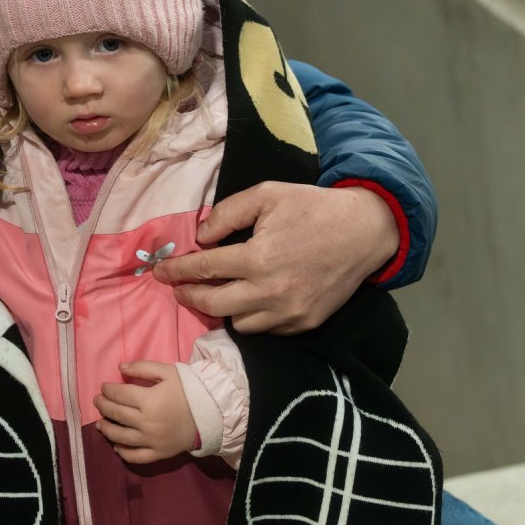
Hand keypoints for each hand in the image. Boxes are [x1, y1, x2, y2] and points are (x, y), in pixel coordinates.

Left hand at [92, 361, 194, 463]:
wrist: (210, 413)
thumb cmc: (188, 390)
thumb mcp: (167, 372)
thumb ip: (142, 368)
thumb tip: (119, 367)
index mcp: (149, 400)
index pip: (119, 394)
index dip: (108, 390)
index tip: (103, 387)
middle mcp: (146, 422)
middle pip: (117, 414)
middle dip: (103, 406)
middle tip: (97, 401)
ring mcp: (151, 441)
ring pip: (121, 437)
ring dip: (107, 429)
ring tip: (99, 424)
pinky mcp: (158, 454)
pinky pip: (136, 457)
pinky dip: (124, 453)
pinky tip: (116, 447)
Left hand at [153, 182, 397, 334]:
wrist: (364, 231)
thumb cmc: (313, 207)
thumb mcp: (267, 194)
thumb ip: (228, 213)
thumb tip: (201, 238)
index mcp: (258, 257)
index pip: (204, 269)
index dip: (177, 272)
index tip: (160, 273)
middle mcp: (270, 291)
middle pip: (214, 305)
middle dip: (189, 296)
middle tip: (178, 289)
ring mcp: (289, 312)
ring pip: (238, 324)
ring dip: (222, 310)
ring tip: (215, 294)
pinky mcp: (305, 323)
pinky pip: (266, 330)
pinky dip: (253, 318)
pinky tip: (249, 301)